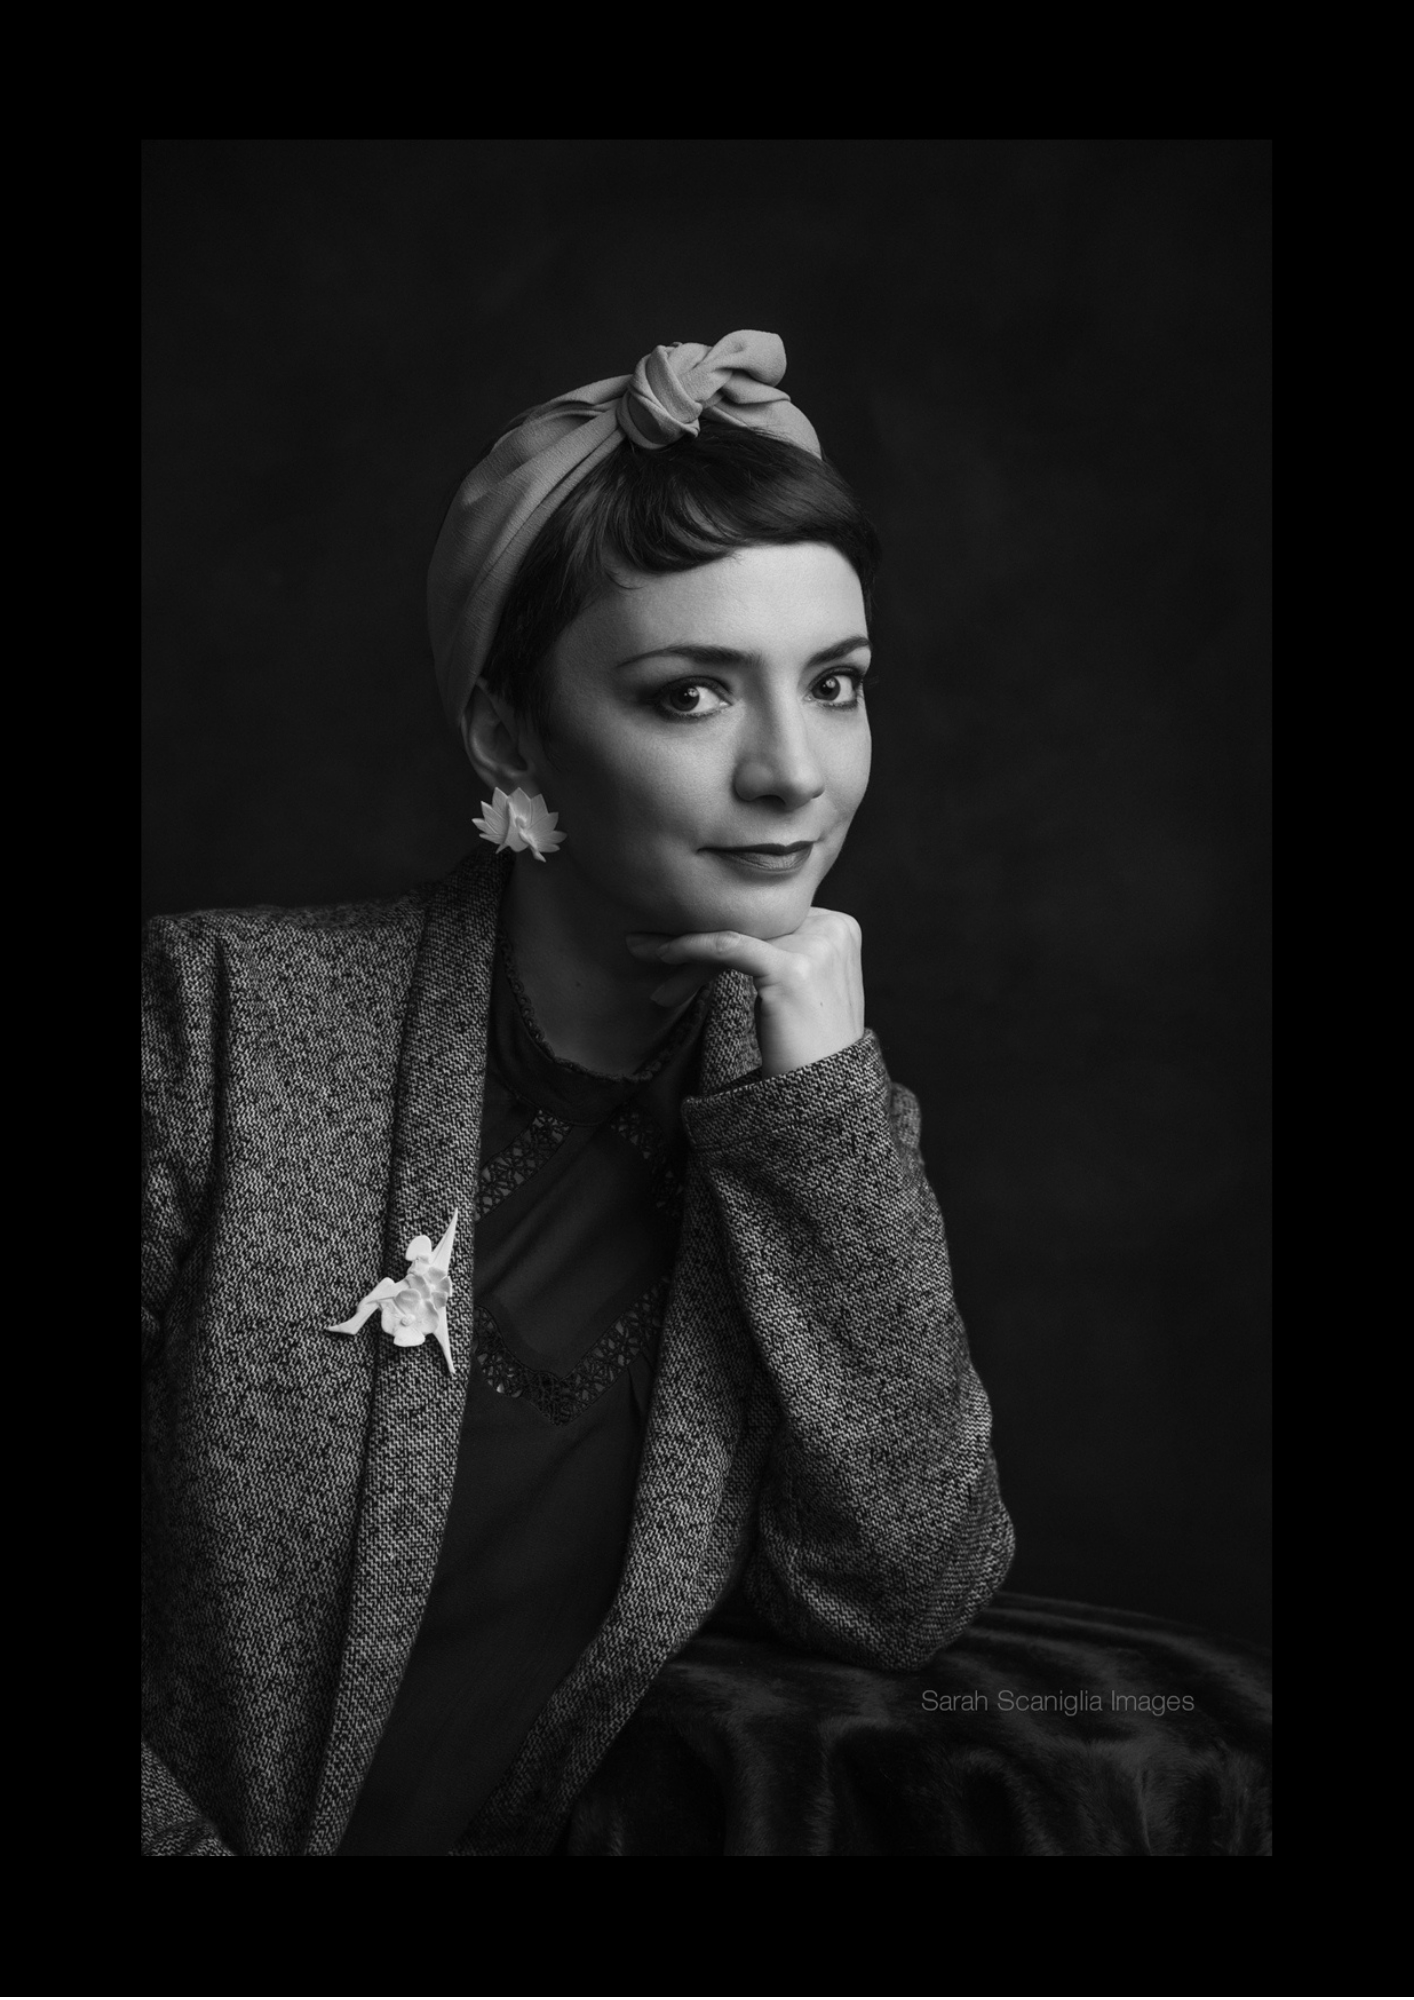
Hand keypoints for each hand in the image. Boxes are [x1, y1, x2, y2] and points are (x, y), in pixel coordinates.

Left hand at [626, 908, 864, 1078]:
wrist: (829, 1099)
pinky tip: (662, 953)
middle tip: (647, 945)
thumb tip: (724, 932)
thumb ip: (781, 951)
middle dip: (696, 938)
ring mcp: (815, 947)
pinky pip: (728, 947)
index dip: (717, 927)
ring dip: (682, 948)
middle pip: (747, 924)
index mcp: (839, 927)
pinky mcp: (792, 970)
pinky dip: (689, 946)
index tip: (675, 939)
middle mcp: (833, 929)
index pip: (764, 918)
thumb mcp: (802, 987)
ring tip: (642, 952)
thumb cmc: (807, 1049)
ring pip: (731, 934)